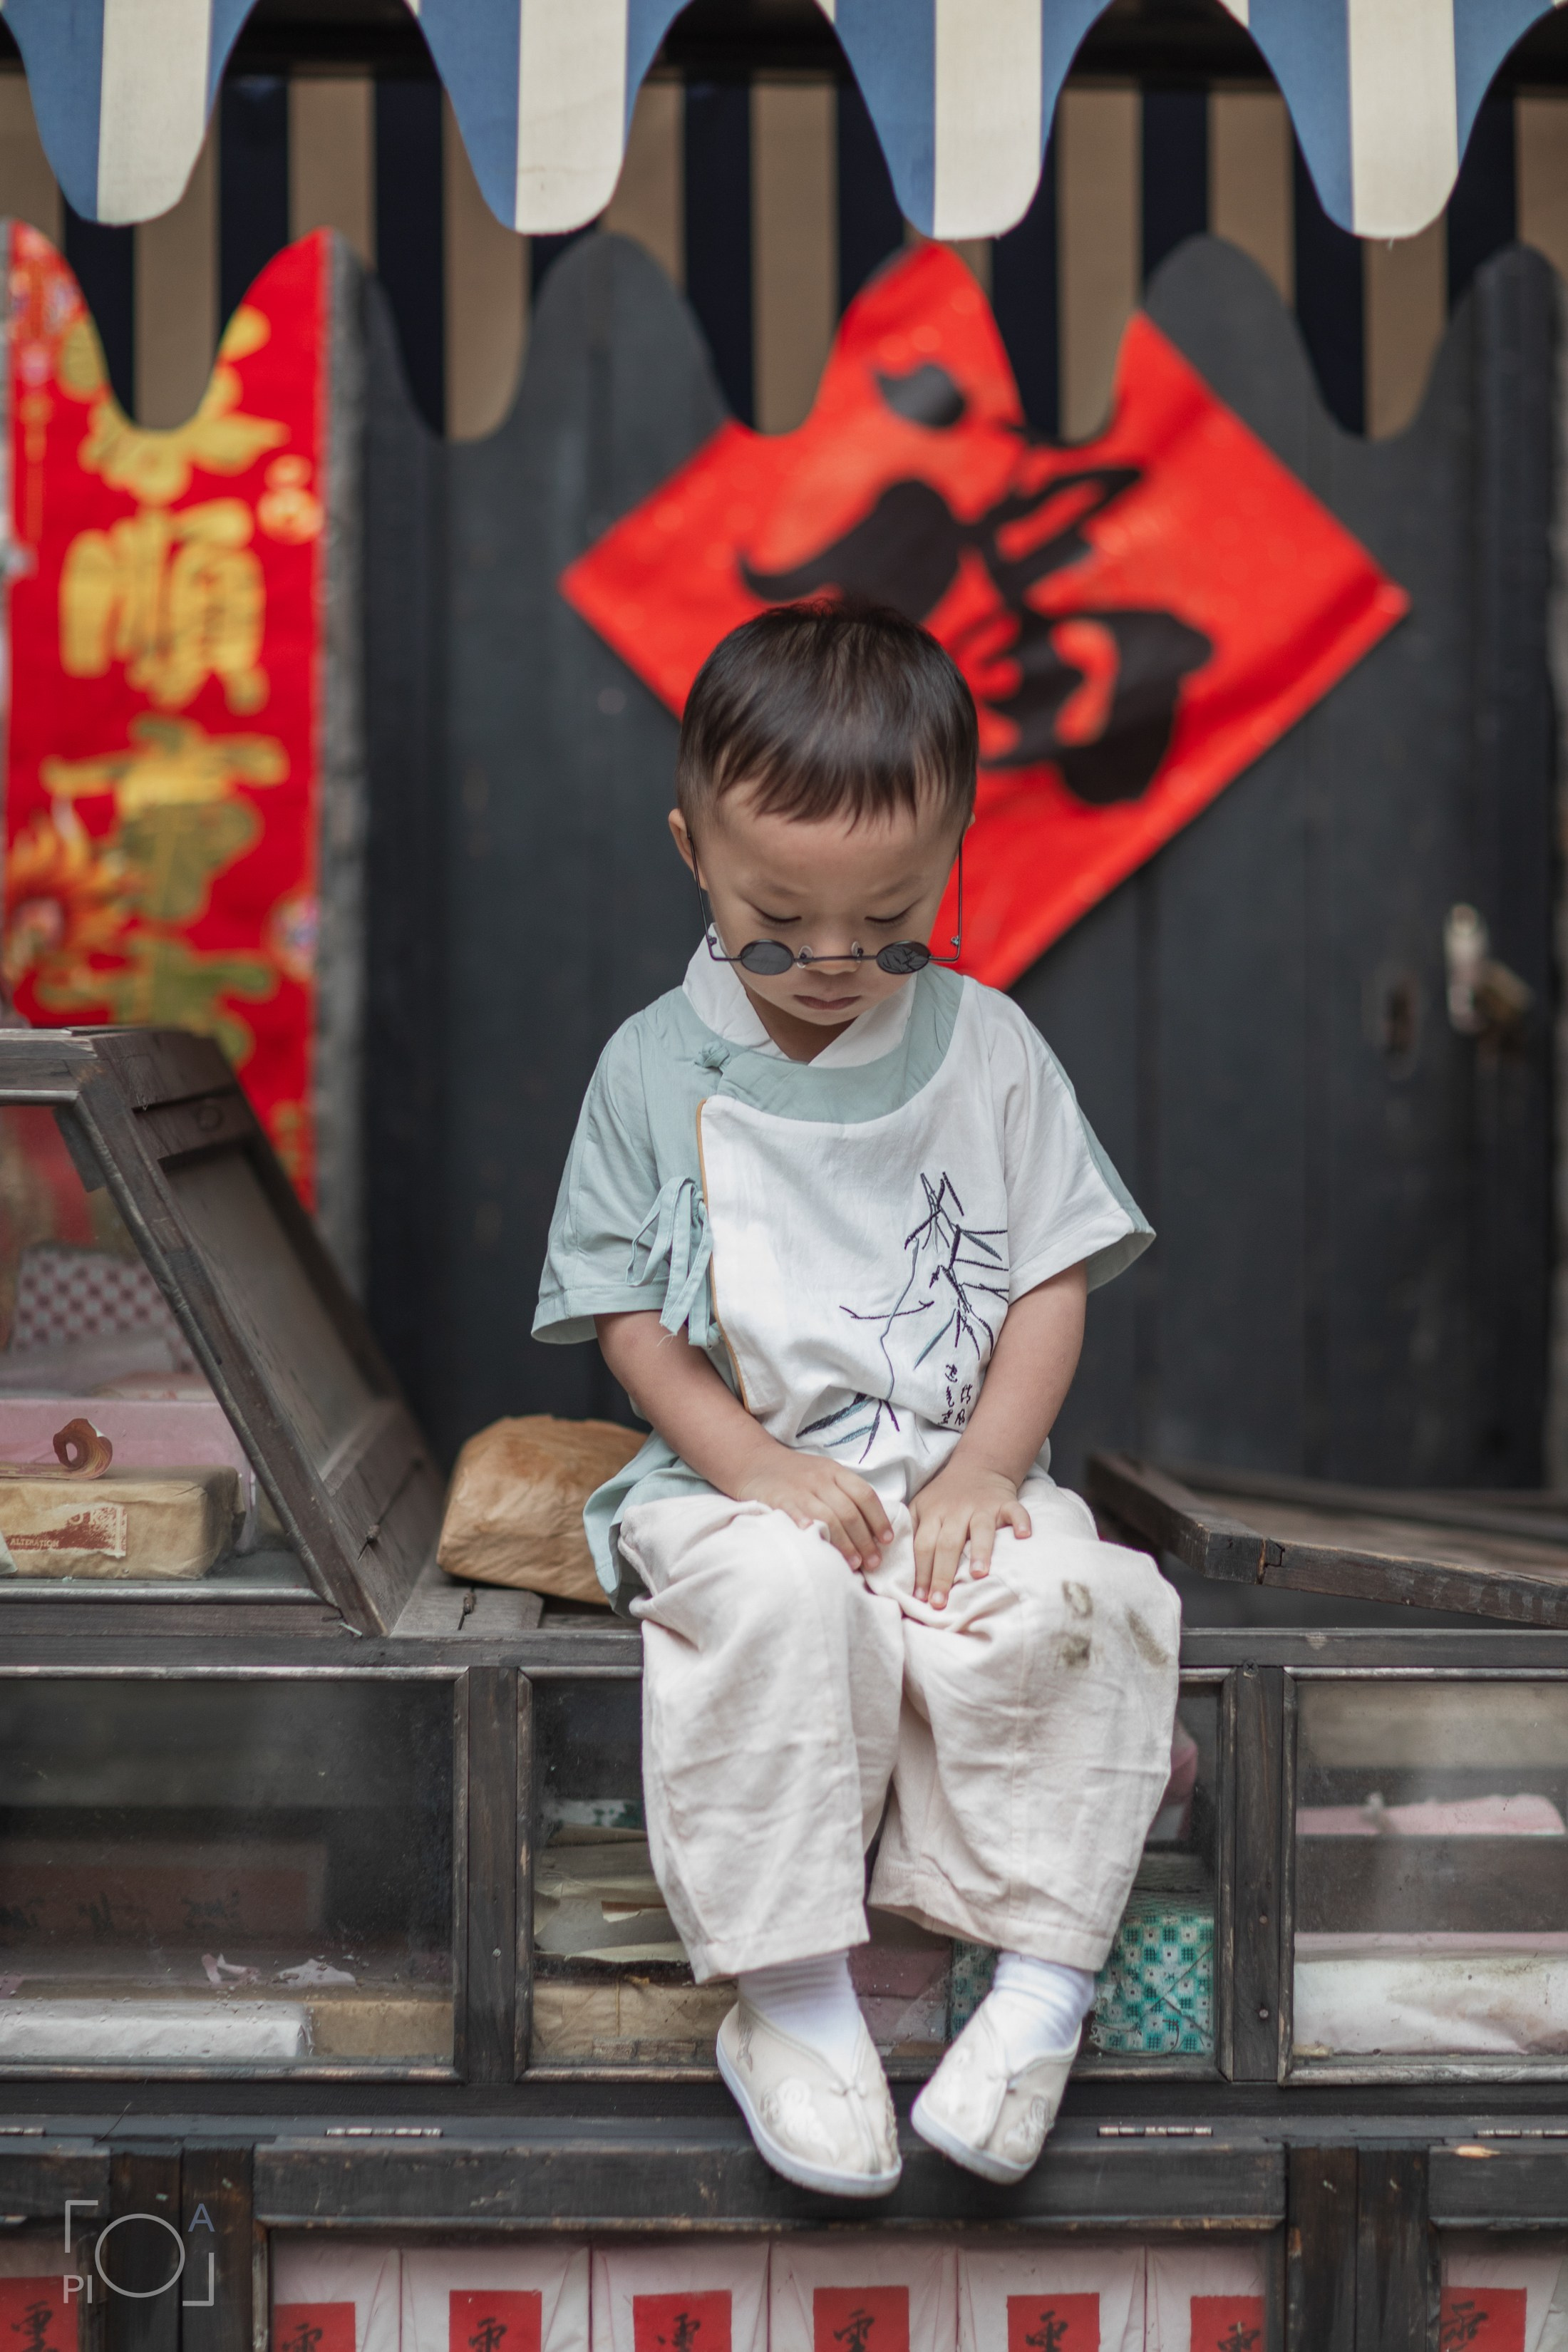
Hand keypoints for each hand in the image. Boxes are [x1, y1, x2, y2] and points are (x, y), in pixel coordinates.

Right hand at [735, 1445, 892, 1570]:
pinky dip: (807, 1525)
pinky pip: (796, 1513)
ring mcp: (800, 1488)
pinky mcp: (779, 1498)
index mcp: (836, 1472)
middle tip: (873, 1562)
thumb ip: (844, 1495)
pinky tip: (815, 1540)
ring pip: (828, 1516)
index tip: (887, 1540)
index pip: (865, 1495)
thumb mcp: (824, 1475)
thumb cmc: (796, 1474)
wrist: (756, 1461)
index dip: (879, 1519)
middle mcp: (821, 1479)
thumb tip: (872, 1528)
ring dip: (844, 1542)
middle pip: (849, 1512)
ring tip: (854, 1563)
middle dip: (865, 1540)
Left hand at [910, 1464, 1030, 1607]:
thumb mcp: (920, 1506)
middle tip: (940, 1601)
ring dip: (980, 1550)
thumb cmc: (945, 1495)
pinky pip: (1015, 1511)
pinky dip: (1021, 1522)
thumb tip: (896, 1563)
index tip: (919, 1597)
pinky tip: (1024, 1536)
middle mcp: (956, 1510)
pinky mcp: (1004, 1503)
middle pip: (947, 1543)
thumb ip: (910, 1530)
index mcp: (933, 1513)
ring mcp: (982, 1506)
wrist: (977, 1465)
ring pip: (980, 1529)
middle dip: (942, 1573)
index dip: (920, 1571)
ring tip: (978, 1574)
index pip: (923, 1545)